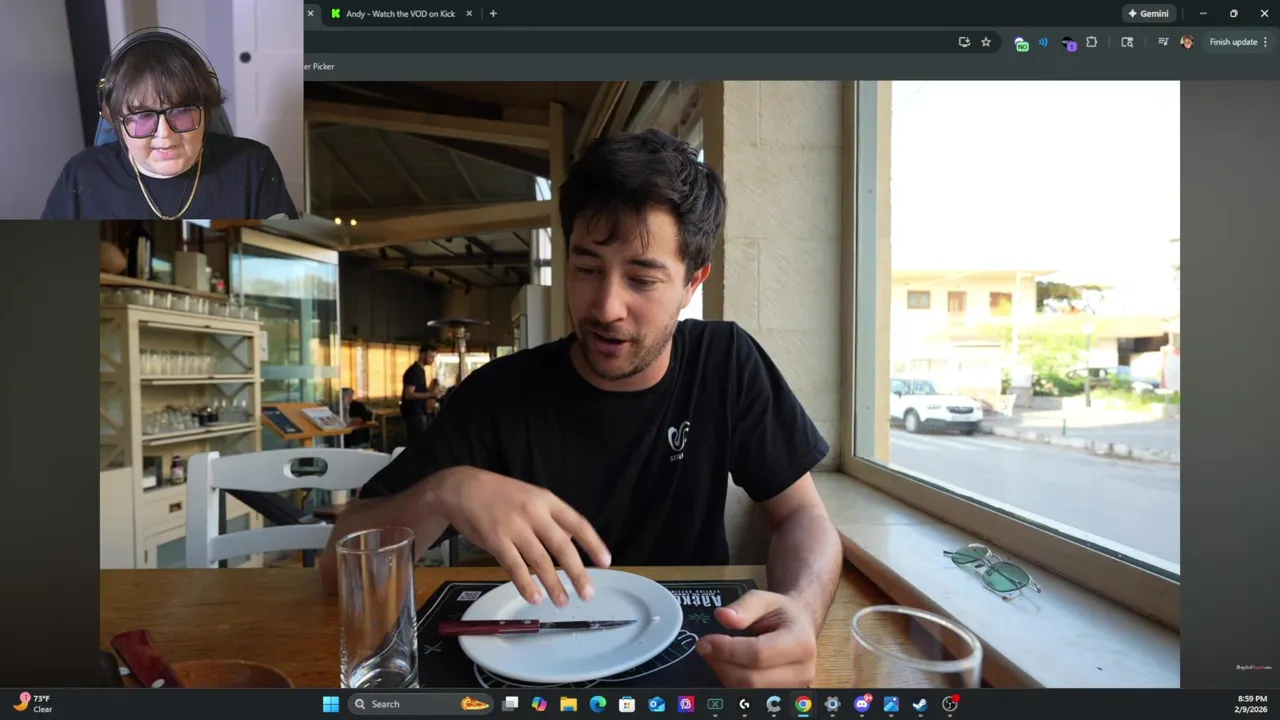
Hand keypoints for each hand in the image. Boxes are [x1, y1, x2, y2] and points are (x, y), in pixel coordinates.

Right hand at [430, 468, 611, 606]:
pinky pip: (515, 567)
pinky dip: (526, 585)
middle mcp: (534, 514)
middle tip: (588, 593)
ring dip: (554, 584)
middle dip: (577, 573)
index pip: (577, 523)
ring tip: (563, 602)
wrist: (462, 488)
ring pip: (540, 561)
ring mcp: (515, 527)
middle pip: (562, 547)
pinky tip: (535, 597)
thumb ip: (551, 519)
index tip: (606, 561)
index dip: (593, 544)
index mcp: (547, 501)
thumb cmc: (500, 494)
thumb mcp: (532, 497)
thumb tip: (571, 542)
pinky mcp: (496, 540)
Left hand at [696, 590, 818, 687]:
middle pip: (751, 679)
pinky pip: (748, 695)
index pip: (759, 654)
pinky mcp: (780, 696)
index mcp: (801, 643)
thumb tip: (723, 617)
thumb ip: (744, 606)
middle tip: (705, 648)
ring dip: (724, 674)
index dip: (728, 649)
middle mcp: (801, 671)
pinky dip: (731, 681)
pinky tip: (727, 664)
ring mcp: (792, 688)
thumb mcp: (764, 599)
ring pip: (747, 692)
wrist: (799, 627)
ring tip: (716, 654)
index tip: (706, 640)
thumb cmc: (780, 613)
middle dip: (722, 664)